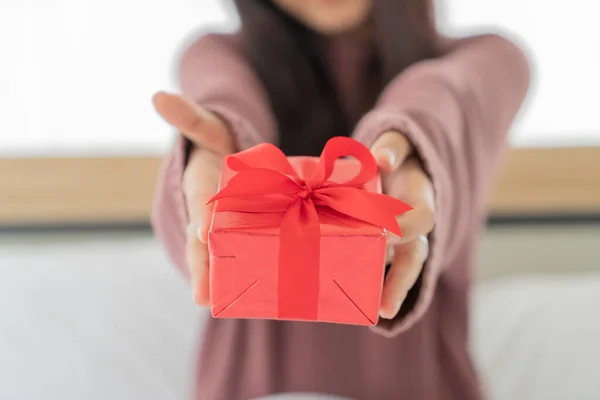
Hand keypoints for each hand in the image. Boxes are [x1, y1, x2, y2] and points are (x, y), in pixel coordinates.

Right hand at [153, 91, 234, 305]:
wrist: (220, 163)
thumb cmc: (216, 148)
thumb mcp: (207, 129)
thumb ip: (189, 116)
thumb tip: (158, 96)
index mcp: (200, 187)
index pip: (200, 203)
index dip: (203, 215)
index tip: (206, 231)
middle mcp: (203, 213)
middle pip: (199, 243)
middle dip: (201, 266)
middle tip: (201, 295)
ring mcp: (214, 231)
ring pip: (211, 259)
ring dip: (213, 281)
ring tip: (215, 306)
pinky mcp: (228, 240)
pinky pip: (228, 261)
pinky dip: (232, 278)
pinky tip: (245, 300)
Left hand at [370, 132, 435, 319]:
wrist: (402, 164)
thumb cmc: (396, 156)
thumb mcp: (399, 144)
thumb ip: (392, 148)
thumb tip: (382, 160)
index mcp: (421, 200)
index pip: (420, 219)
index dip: (403, 228)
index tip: (381, 234)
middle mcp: (414, 226)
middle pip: (414, 257)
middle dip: (400, 282)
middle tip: (383, 306)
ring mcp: (403, 240)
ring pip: (401, 269)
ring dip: (388, 292)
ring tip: (373, 315)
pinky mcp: (387, 246)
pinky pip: (384, 267)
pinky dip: (373, 283)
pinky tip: (352, 301)